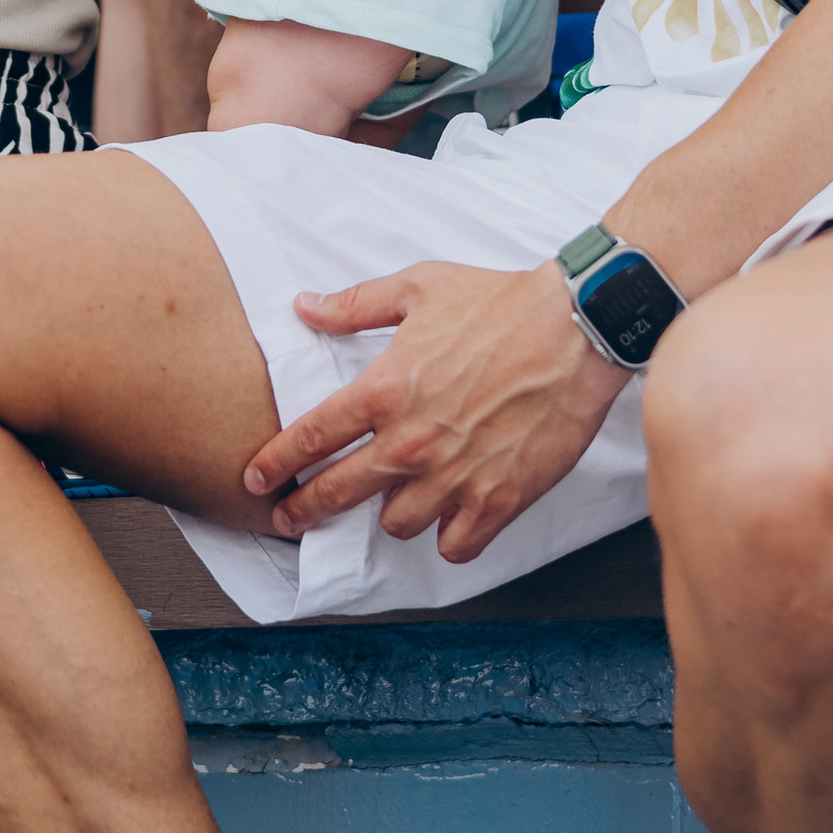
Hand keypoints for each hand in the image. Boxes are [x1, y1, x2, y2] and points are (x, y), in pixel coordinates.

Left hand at [241, 257, 627, 565]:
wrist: (576, 329)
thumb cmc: (499, 303)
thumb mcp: (418, 287)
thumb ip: (354, 305)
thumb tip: (305, 307)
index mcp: (385, 389)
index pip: (310, 438)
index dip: (275, 465)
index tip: (256, 483)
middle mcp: (411, 441)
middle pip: (337, 494)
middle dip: (303, 510)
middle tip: (289, 519)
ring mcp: (455, 476)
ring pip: (396, 524)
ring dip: (391, 513)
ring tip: (396, 499)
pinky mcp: (499, 498)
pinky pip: (456, 545)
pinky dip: (449, 537)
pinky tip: (449, 518)